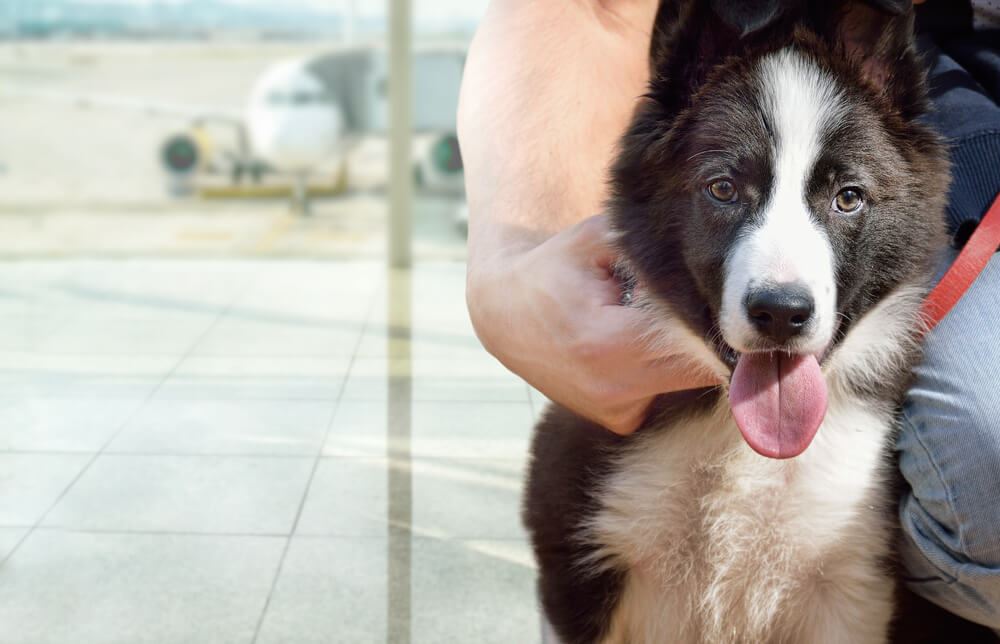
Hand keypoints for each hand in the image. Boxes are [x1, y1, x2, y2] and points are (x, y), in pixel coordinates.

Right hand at [468, 215, 722, 434]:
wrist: (505, 315)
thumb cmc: (554, 270)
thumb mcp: (594, 240)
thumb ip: (646, 247)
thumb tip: (706, 262)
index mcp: (609, 343)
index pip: (694, 339)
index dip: (714, 318)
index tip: (724, 299)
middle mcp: (614, 388)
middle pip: (698, 368)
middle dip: (710, 337)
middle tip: (715, 308)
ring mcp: (615, 410)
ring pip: (685, 382)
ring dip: (687, 354)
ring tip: (656, 319)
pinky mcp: (618, 419)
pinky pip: (663, 392)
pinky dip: (663, 369)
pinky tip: (640, 345)